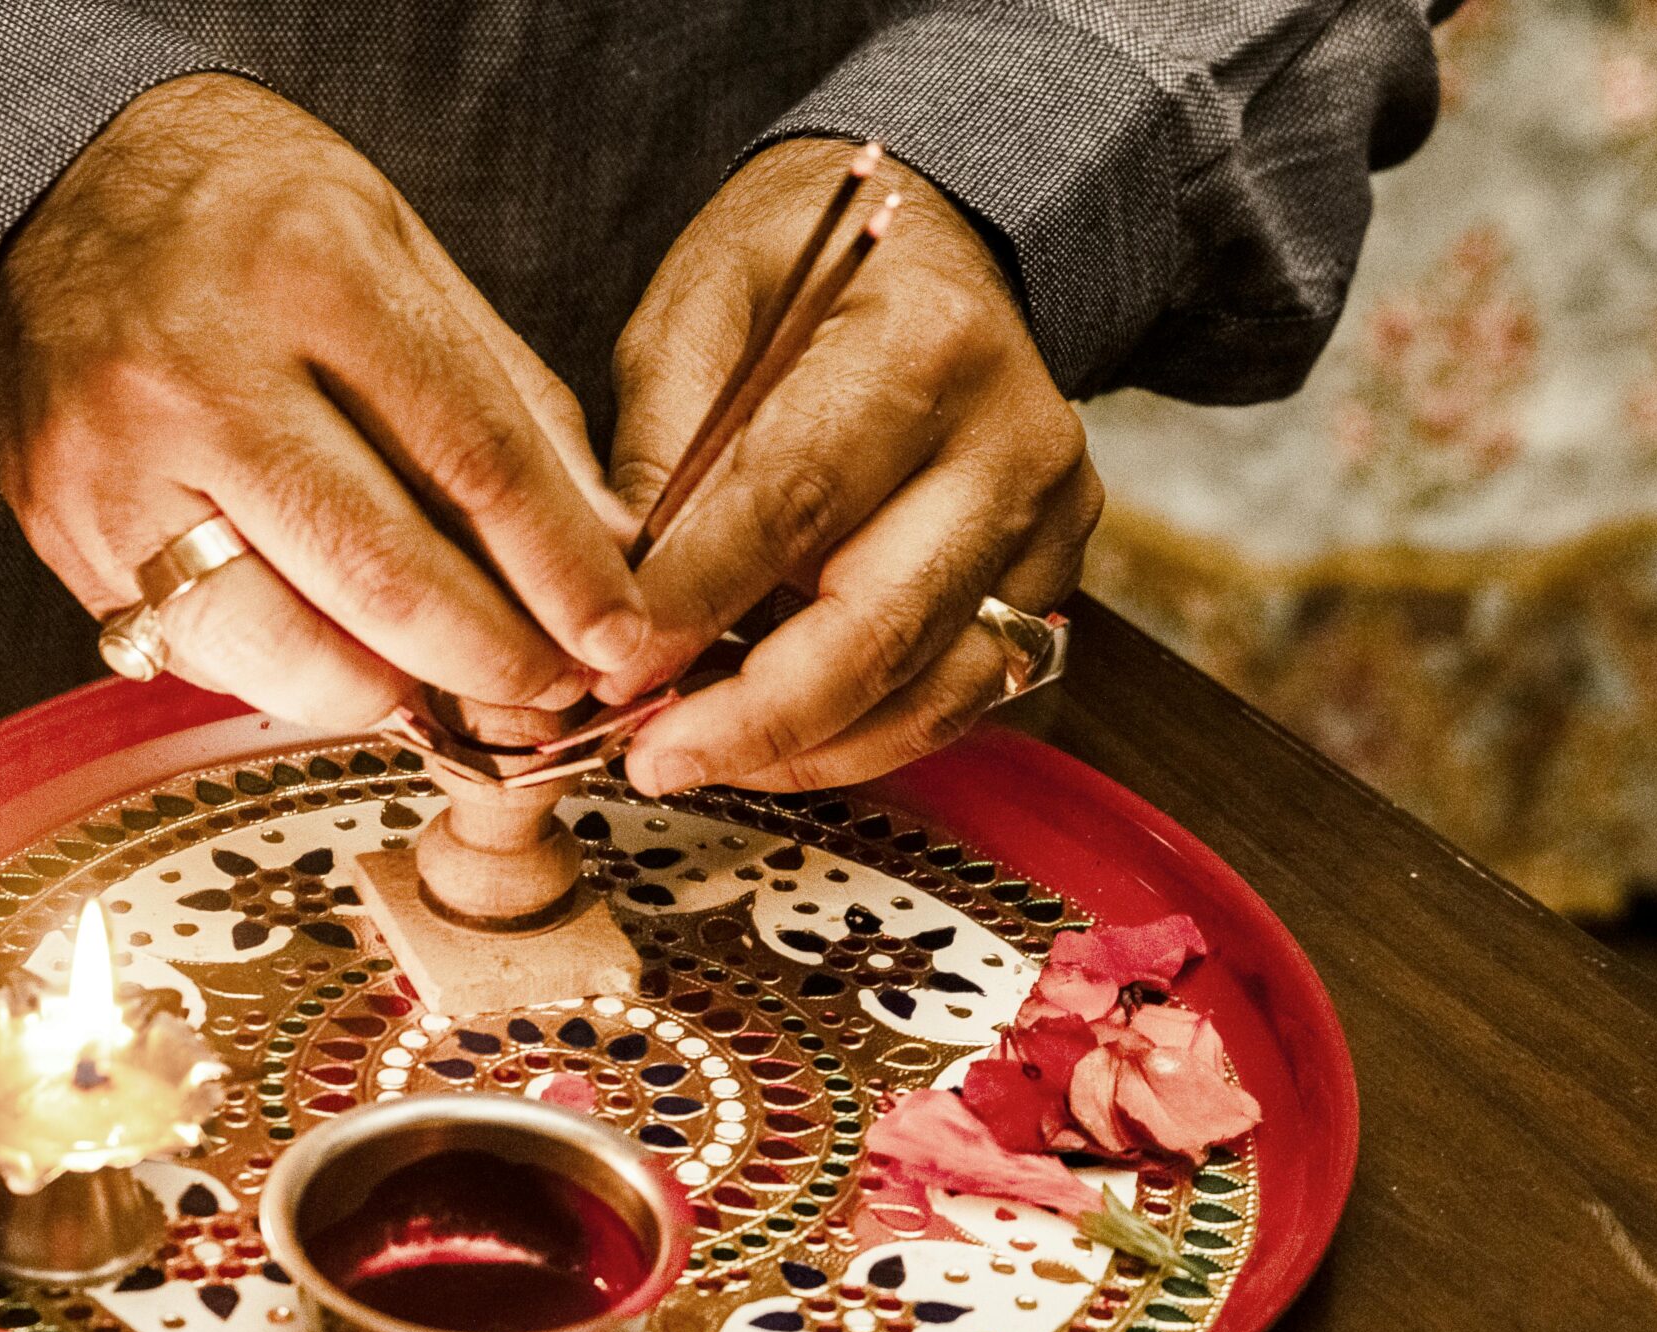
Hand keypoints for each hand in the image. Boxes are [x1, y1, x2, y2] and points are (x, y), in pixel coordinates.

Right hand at [0, 74, 644, 728]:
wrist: (49, 181)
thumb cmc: (248, 213)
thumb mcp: (398, 248)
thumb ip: (503, 399)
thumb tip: (600, 549)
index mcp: (307, 273)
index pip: (471, 458)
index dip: (561, 572)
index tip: (616, 638)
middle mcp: (198, 375)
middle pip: (379, 575)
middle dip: (490, 662)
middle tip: (551, 695)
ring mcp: (113, 466)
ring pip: (279, 646)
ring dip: (391, 698)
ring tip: (453, 696)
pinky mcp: (64, 533)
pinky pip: (201, 647)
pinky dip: (291, 673)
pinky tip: (345, 659)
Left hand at [604, 140, 1098, 793]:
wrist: (944, 248)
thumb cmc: (804, 268)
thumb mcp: (699, 309)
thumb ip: (662, 449)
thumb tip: (613, 603)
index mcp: (922, 348)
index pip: (795, 503)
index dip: (695, 603)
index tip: (608, 668)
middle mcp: (1010, 445)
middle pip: (880, 627)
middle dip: (752, 717)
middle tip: (649, 758)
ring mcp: (1044, 527)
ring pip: (930, 692)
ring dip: (802, 748)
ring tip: (695, 759)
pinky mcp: (1048, 585)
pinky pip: (954, 699)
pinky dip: (856, 738)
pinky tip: (768, 741)